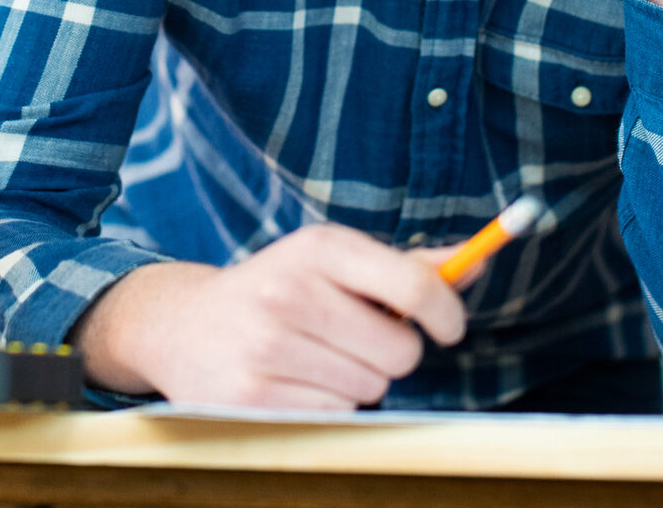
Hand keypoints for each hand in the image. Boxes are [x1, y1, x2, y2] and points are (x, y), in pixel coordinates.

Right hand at [73, 224, 467, 408]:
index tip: (450, 326)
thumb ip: (407, 266)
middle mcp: (290, 291)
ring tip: (315, 357)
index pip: (412, 284)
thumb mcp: (332, 263)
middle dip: (392, 352)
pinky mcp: (252, 395)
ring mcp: (268, 346)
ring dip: (357, 380)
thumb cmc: (281, 290)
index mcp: (318, 247)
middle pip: (400, 350)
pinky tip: (293, 382)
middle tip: (356, 339)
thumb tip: (480, 258)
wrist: (183, 326)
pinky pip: (337, 415)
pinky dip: (326, 405)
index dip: (447, 311)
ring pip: (371, 387)